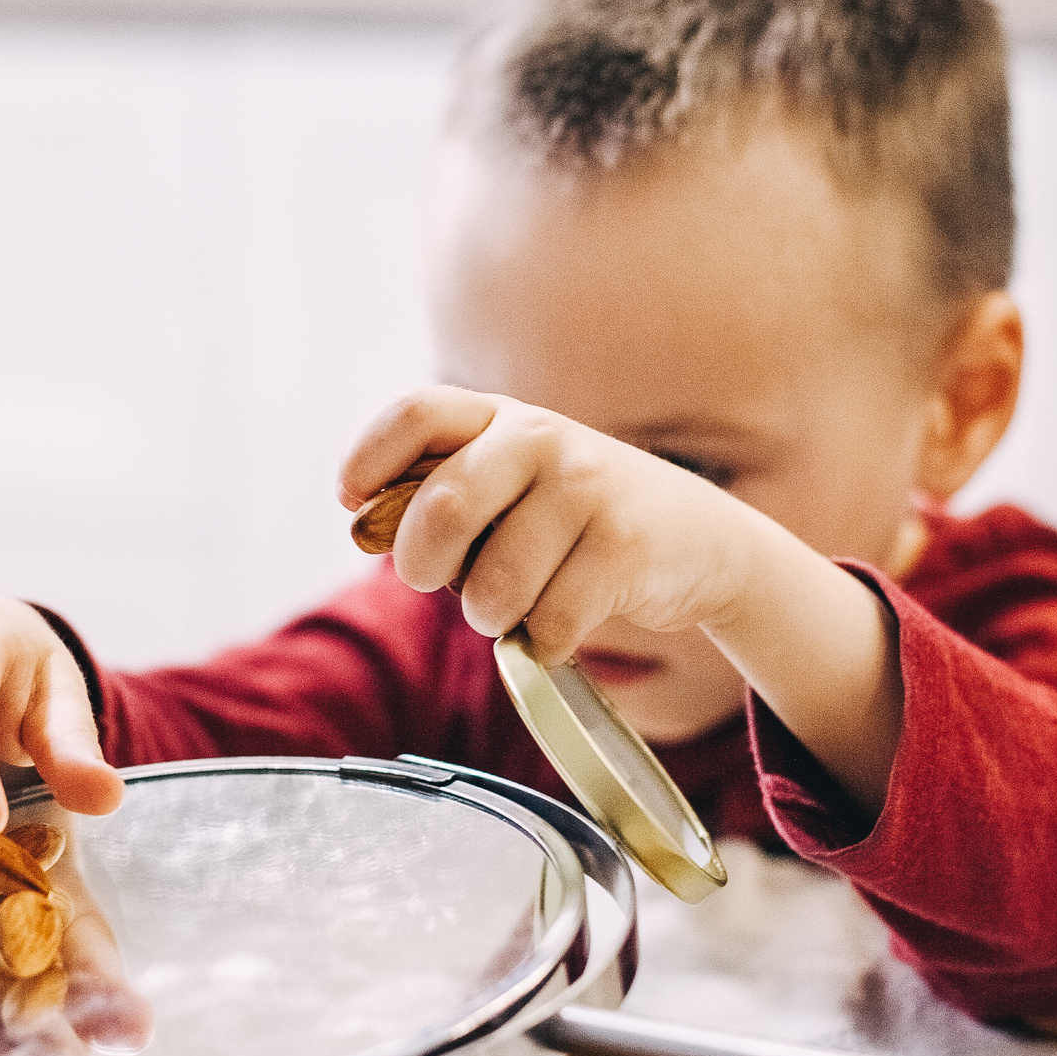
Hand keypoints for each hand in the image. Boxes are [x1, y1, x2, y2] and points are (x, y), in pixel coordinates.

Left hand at [341, 387, 905, 811]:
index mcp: (501, 417)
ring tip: (516, 603)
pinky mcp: (623, 547)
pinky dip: (544, 642)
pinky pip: (547, 624)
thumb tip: (363, 526)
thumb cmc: (578, 521)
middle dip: (423, 566)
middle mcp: (542, 439)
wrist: (703, 542)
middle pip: (441, 509)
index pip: (415, 413)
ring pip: (492, 586)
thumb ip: (444, 495)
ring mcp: (587, 489)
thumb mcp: (515, 485)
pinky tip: (565, 621)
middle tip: (437, 581)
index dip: (368, 460)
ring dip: (492, 615)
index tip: (353, 505)